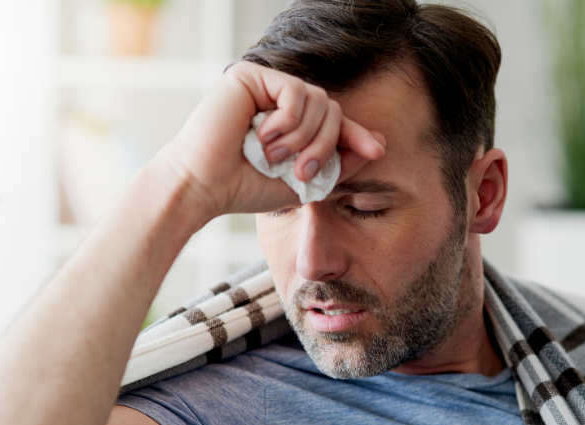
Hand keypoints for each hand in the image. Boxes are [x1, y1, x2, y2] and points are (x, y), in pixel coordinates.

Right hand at [159, 61, 385, 219]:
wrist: (206, 186)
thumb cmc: (245, 188)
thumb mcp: (304, 182)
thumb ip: (339, 164)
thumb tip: (378, 145)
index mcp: (290, 124)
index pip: (333, 121)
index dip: (356, 134)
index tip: (377, 151)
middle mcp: (278, 102)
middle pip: (331, 109)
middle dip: (325, 145)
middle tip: (303, 172)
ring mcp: (265, 87)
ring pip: (318, 100)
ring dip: (303, 137)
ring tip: (275, 157)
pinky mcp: (251, 76)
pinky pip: (295, 91)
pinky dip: (288, 121)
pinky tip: (264, 137)